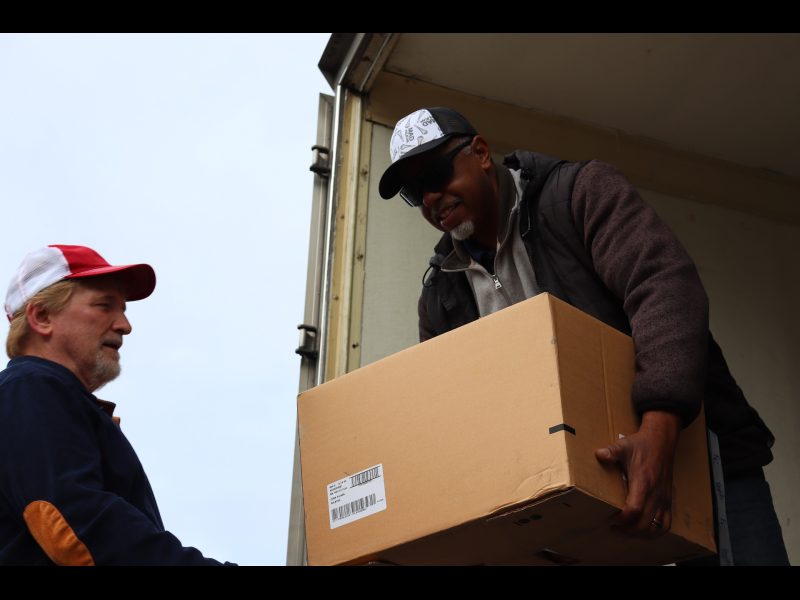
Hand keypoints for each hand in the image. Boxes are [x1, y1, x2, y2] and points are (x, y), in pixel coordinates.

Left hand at [595, 410, 680, 536]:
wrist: (661, 442)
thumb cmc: (641, 445)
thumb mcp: (624, 446)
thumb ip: (612, 451)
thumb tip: (599, 454)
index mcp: (643, 482)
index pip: (634, 509)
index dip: (622, 519)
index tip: (610, 519)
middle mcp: (656, 494)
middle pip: (644, 524)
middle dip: (627, 530)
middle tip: (613, 528)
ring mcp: (664, 499)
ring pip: (656, 528)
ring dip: (640, 534)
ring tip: (625, 532)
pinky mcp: (668, 501)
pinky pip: (666, 524)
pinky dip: (655, 532)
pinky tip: (643, 532)